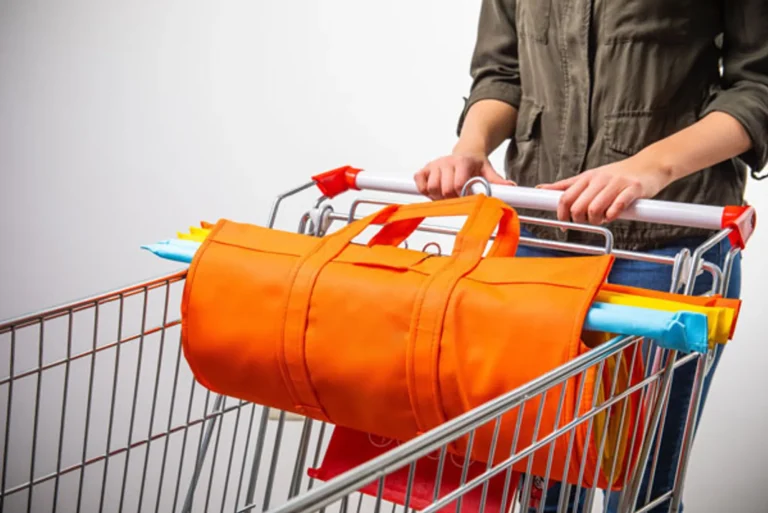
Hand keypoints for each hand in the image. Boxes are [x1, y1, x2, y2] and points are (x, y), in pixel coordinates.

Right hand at [414, 153, 514, 199]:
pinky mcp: (425, 169)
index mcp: (462, 161)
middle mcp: (446, 161)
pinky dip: (424, 190)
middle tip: (457, 199)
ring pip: (431, 187)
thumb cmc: (476, 164)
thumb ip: (497, 180)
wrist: (466, 151)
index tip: (466, 198)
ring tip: (447, 196)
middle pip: (443, 189)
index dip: (461, 196)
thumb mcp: (488, 170)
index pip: (458, 184)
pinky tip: (434, 191)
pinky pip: (419, 182)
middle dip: (450, 198)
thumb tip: (511, 187)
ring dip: (437, 196)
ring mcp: (434, 165)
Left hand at [537, 155, 672, 224]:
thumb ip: (567, 185)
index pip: (565, 198)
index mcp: (587, 178)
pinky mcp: (633, 189)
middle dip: (579, 220)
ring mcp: (616, 183)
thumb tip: (542, 188)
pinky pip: (617, 206)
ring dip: (595, 220)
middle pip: (578, 207)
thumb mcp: (590, 177)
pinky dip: (612, 216)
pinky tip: (612, 216)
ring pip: (595, 208)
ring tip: (601, 219)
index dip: (561, 214)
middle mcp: (599, 179)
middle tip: (586, 222)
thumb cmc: (617, 175)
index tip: (564, 224)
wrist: (649, 165)